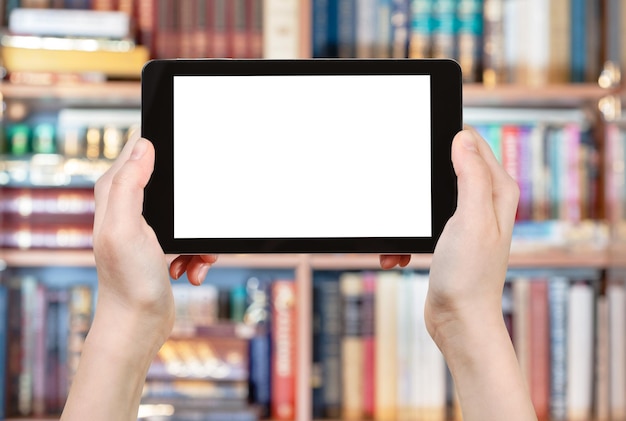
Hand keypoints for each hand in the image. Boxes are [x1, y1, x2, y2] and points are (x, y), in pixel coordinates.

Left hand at [63, 137, 218, 420]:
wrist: (138, 325)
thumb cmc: (128, 282)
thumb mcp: (126, 228)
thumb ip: (130, 184)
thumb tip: (144, 145)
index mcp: (114, 193)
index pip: (140, 151)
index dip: (165, 153)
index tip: (187, 167)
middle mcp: (128, 206)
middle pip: (174, 185)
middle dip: (193, 207)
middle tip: (195, 230)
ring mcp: (147, 227)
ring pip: (189, 215)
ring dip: (198, 238)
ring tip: (194, 259)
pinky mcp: (163, 246)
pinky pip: (192, 239)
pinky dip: (197, 254)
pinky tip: (191, 270)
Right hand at [411, 129, 533, 420]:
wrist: (459, 321)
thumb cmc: (469, 275)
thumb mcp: (471, 218)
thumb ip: (471, 175)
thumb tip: (462, 137)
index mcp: (496, 191)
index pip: (473, 144)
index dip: (447, 139)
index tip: (419, 144)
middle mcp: (484, 203)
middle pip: (445, 169)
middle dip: (419, 181)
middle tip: (403, 191)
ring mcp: (466, 222)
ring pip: (426, 199)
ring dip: (408, 215)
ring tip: (399, 235)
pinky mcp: (448, 240)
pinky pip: (419, 226)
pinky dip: (406, 238)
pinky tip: (398, 253)